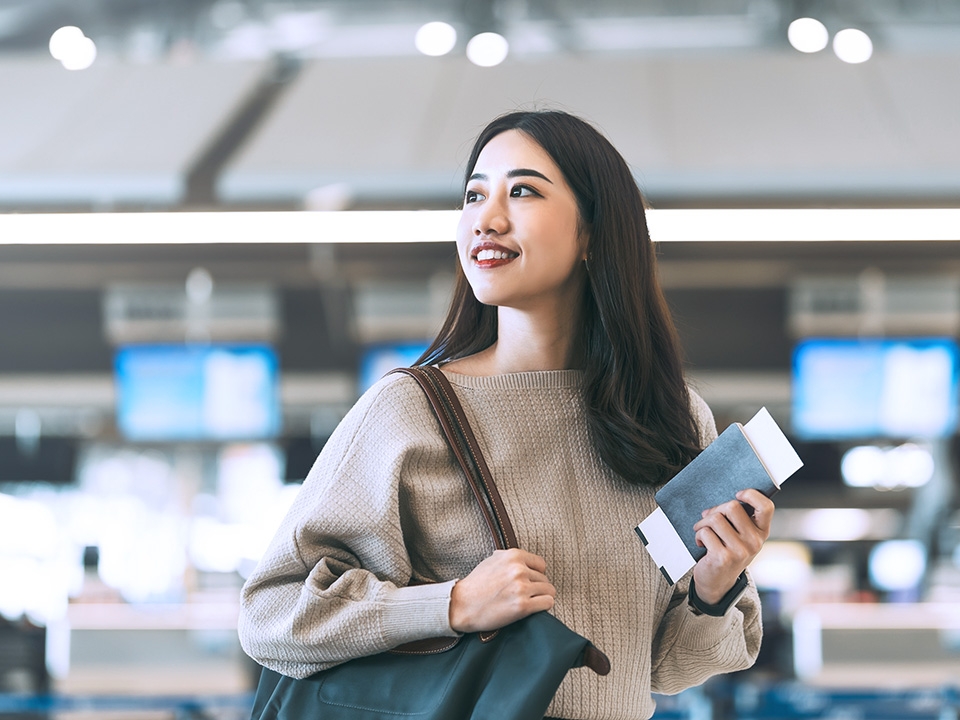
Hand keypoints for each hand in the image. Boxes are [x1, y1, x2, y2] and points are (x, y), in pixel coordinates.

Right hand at [449, 548, 555, 632]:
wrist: (462, 605)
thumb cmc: (476, 584)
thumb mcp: (491, 561)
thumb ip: (509, 558)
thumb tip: (523, 560)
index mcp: (513, 556)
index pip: (541, 564)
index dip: (536, 574)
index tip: (529, 582)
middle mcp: (519, 570)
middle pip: (545, 579)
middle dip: (537, 587)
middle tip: (525, 595)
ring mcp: (522, 588)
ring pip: (549, 591)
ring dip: (541, 597)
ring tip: (529, 602)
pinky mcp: (523, 606)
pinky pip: (547, 603)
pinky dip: (543, 606)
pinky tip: (533, 608)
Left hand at [691, 488, 773, 604]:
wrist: (717, 583)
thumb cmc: (727, 552)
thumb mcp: (739, 536)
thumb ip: (736, 519)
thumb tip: (717, 506)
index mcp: (761, 532)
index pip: (766, 507)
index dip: (751, 495)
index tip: (738, 494)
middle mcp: (754, 542)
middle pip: (732, 506)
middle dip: (715, 510)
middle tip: (709, 519)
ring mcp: (740, 550)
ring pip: (715, 519)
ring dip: (703, 523)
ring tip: (703, 532)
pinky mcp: (723, 557)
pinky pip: (705, 532)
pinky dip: (699, 535)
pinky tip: (702, 544)